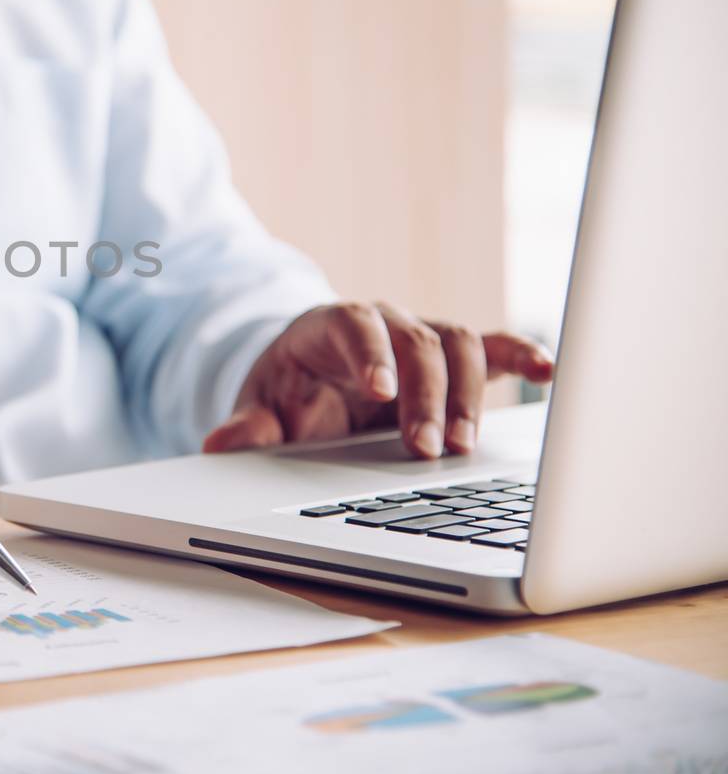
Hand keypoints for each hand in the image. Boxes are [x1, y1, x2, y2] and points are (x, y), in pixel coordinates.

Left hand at [204, 302, 554, 458]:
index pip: (353, 324)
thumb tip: (224, 443)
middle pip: (415, 341)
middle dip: (424, 395)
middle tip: (424, 449)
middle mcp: (383, 325)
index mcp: (329, 326)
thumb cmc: (288, 394)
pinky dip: (521, 355)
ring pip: (457, 344)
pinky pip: (492, 349)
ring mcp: (422, 340)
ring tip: (463, 444)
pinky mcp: (454, 362)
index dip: (370, 352)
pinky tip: (549, 372)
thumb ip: (249, 426)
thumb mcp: (261, 408)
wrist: (313, 381)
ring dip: (466, 393)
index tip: (381, 390)